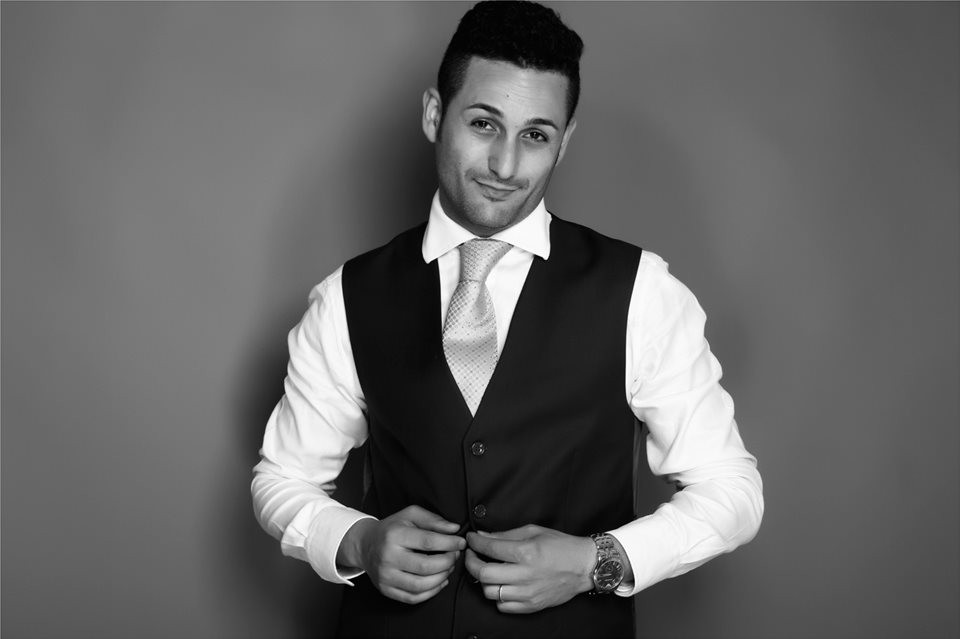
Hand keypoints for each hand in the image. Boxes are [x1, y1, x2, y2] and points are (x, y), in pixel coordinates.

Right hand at [338, 505, 464, 604]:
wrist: (365, 545)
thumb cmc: (391, 529)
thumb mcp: (410, 515)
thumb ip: (433, 520)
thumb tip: (454, 529)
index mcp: (394, 536)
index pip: (428, 542)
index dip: (449, 543)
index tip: (461, 542)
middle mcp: (388, 558)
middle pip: (427, 566)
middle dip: (448, 561)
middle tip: (455, 555)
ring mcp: (386, 577)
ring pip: (422, 585)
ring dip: (442, 577)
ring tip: (448, 567)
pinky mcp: (386, 590)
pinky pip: (414, 598)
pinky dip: (432, 592)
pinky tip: (439, 580)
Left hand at [464, 525, 595, 613]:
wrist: (583, 566)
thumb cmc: (561, 546)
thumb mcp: (533, 531)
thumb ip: (505, 535)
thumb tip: (482, 536)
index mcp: (526, 553)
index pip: (489, 548)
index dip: (474, 543)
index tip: (471, 539)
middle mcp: (525, 575)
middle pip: (483, 574)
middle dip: (471, 563)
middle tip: (471, 555)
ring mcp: (528, 593)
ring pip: (490, 592)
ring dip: (483, 581)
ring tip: (487, 570)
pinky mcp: (531, 606)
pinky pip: (502, 606)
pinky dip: (497, 596)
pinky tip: (501, 585)